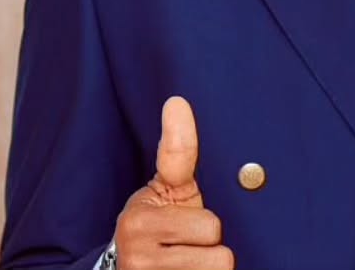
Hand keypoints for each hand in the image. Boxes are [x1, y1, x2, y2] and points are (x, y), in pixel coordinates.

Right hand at [113, 96, 234, 268]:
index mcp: (140, 214)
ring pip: (219, 264)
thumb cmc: (161, 224)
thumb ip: (178, 150)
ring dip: (213, 264)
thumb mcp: (169, 187)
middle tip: (195, 240)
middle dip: (214, 238)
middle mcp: (136, 246)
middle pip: (215, 232)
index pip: (183, 196)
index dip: (198, 189)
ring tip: (194, 259)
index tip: (185, 138)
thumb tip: (177, 100)